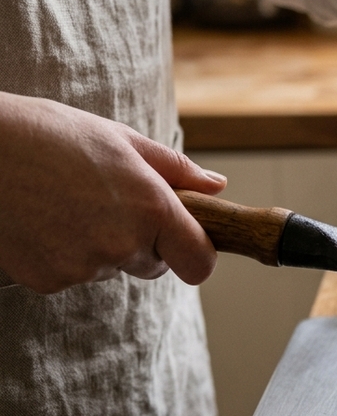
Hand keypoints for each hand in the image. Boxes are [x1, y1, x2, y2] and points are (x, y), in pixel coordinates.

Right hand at [0, 94, 226, 293]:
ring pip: (109, 268)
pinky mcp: (46, 281)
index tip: (187, 242)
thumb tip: (216, 186)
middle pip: (152, 265)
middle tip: (107, 201)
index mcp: (151, 210)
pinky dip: (63, 254)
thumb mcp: (122, 140)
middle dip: (141, 242)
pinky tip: (43, 219)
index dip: (197, 254)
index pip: (199, 263)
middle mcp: (121, 246)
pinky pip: (71, 274)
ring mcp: (81, 268)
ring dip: (98, 245)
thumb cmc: (50, 134)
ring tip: (66, 202)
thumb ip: (176, 170)